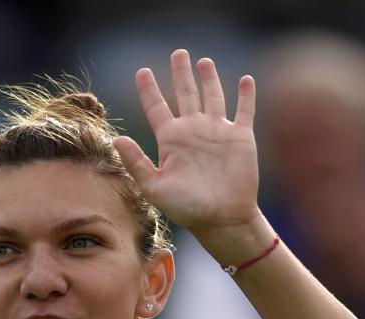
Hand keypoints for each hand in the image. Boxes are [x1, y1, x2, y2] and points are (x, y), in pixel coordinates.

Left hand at [113, 49, 260, 236]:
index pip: (156, 107)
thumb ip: (136, 163)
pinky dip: (246, 95)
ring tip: (203, 61)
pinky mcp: (240, 137)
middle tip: (178, 52)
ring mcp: (217, 132)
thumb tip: (118, 139)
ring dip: (209, 78)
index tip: (141, 71)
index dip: (148, 89)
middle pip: (184, 93)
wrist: (221, 218)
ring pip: (213, 96)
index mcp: (171, 140)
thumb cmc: (186, 207)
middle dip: (180, 73)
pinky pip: (244, 110)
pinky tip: (246, 79)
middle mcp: (193, 131)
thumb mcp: (155, 187)